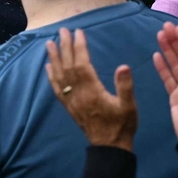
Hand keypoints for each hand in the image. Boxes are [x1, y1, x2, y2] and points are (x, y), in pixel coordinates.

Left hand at [45, 28, 137, 150]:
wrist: (109, 146)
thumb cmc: (122, 125)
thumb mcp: (129, 106)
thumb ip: (125, 86)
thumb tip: (123, 66)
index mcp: (92, 91)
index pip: (82, 64)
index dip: (79, 47)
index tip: (78, 32)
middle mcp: (78, 93)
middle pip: (68, 66)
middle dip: (65, 47)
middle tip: (62, 30)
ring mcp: (71, 100)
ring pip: (59, 75)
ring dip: (54, 58)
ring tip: (49, 43)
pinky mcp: (68, 106)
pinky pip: (56, 89)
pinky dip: (51, 76)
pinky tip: (48, 67)